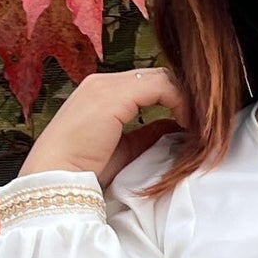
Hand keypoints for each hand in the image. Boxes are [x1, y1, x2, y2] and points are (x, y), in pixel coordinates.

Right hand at [18, 66, 191, 188]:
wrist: (55, 179)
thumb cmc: (84, 173)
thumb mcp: (123, 151)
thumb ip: (146, 135)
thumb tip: (175, 128)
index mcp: (101, 94)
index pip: (149, 85)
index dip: (175, 100)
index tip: (193, 124)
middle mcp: (102, 83)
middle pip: (158, 77)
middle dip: (184, 97)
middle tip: (203, 122)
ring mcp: (107, 85)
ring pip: (162, 78)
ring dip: (185, 99)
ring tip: (198, 124)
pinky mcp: (114, 94)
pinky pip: (161, 86)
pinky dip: (180, 101)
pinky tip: (187, 122)